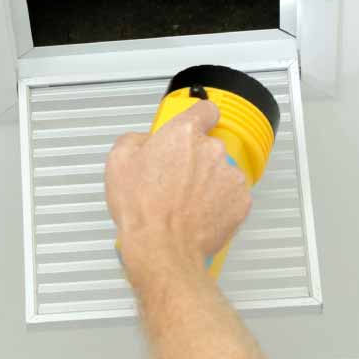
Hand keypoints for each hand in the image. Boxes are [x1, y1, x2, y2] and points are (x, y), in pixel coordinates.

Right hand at [104, 100, 252, 283]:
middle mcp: (212, 150)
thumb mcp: (118, 162)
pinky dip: (218, 203)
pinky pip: (231, 196)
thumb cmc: (142, 209)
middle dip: (194, 159)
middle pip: (208, 146)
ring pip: (220, 172)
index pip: (205, 109)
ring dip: (207, 182)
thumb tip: (144, 141)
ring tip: (184, 202)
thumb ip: (135, 140)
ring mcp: (230, 176)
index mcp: (183, 133)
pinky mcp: (241, 201)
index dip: (198, 118)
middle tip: (173, 179)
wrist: (162, 248)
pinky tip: (197, 214)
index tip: (194, 126)